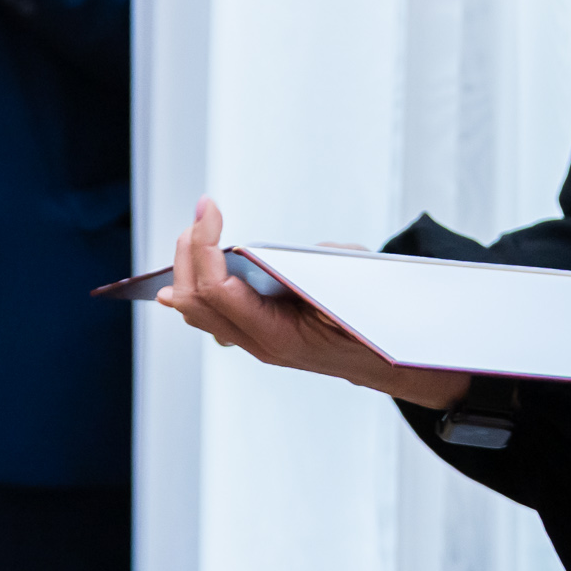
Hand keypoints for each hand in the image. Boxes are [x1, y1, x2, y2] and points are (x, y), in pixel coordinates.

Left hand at [156, 198, 467, 410]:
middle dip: (189, 250)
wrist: (382, 360)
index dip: (206, 246)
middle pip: (193, 299)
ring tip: (197, 228)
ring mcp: (252, 340)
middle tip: (204, 213)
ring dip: (187, 264)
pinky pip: (209, 309)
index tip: (211, 209)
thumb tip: (278, 254)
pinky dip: (197, 280)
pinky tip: (197, 255)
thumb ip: (316, 266)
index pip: (218, 291)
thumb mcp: (353, 286)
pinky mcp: (253, 332)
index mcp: (277, 336)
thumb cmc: (370, 324)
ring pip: (194, 308)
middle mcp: (258, 343)